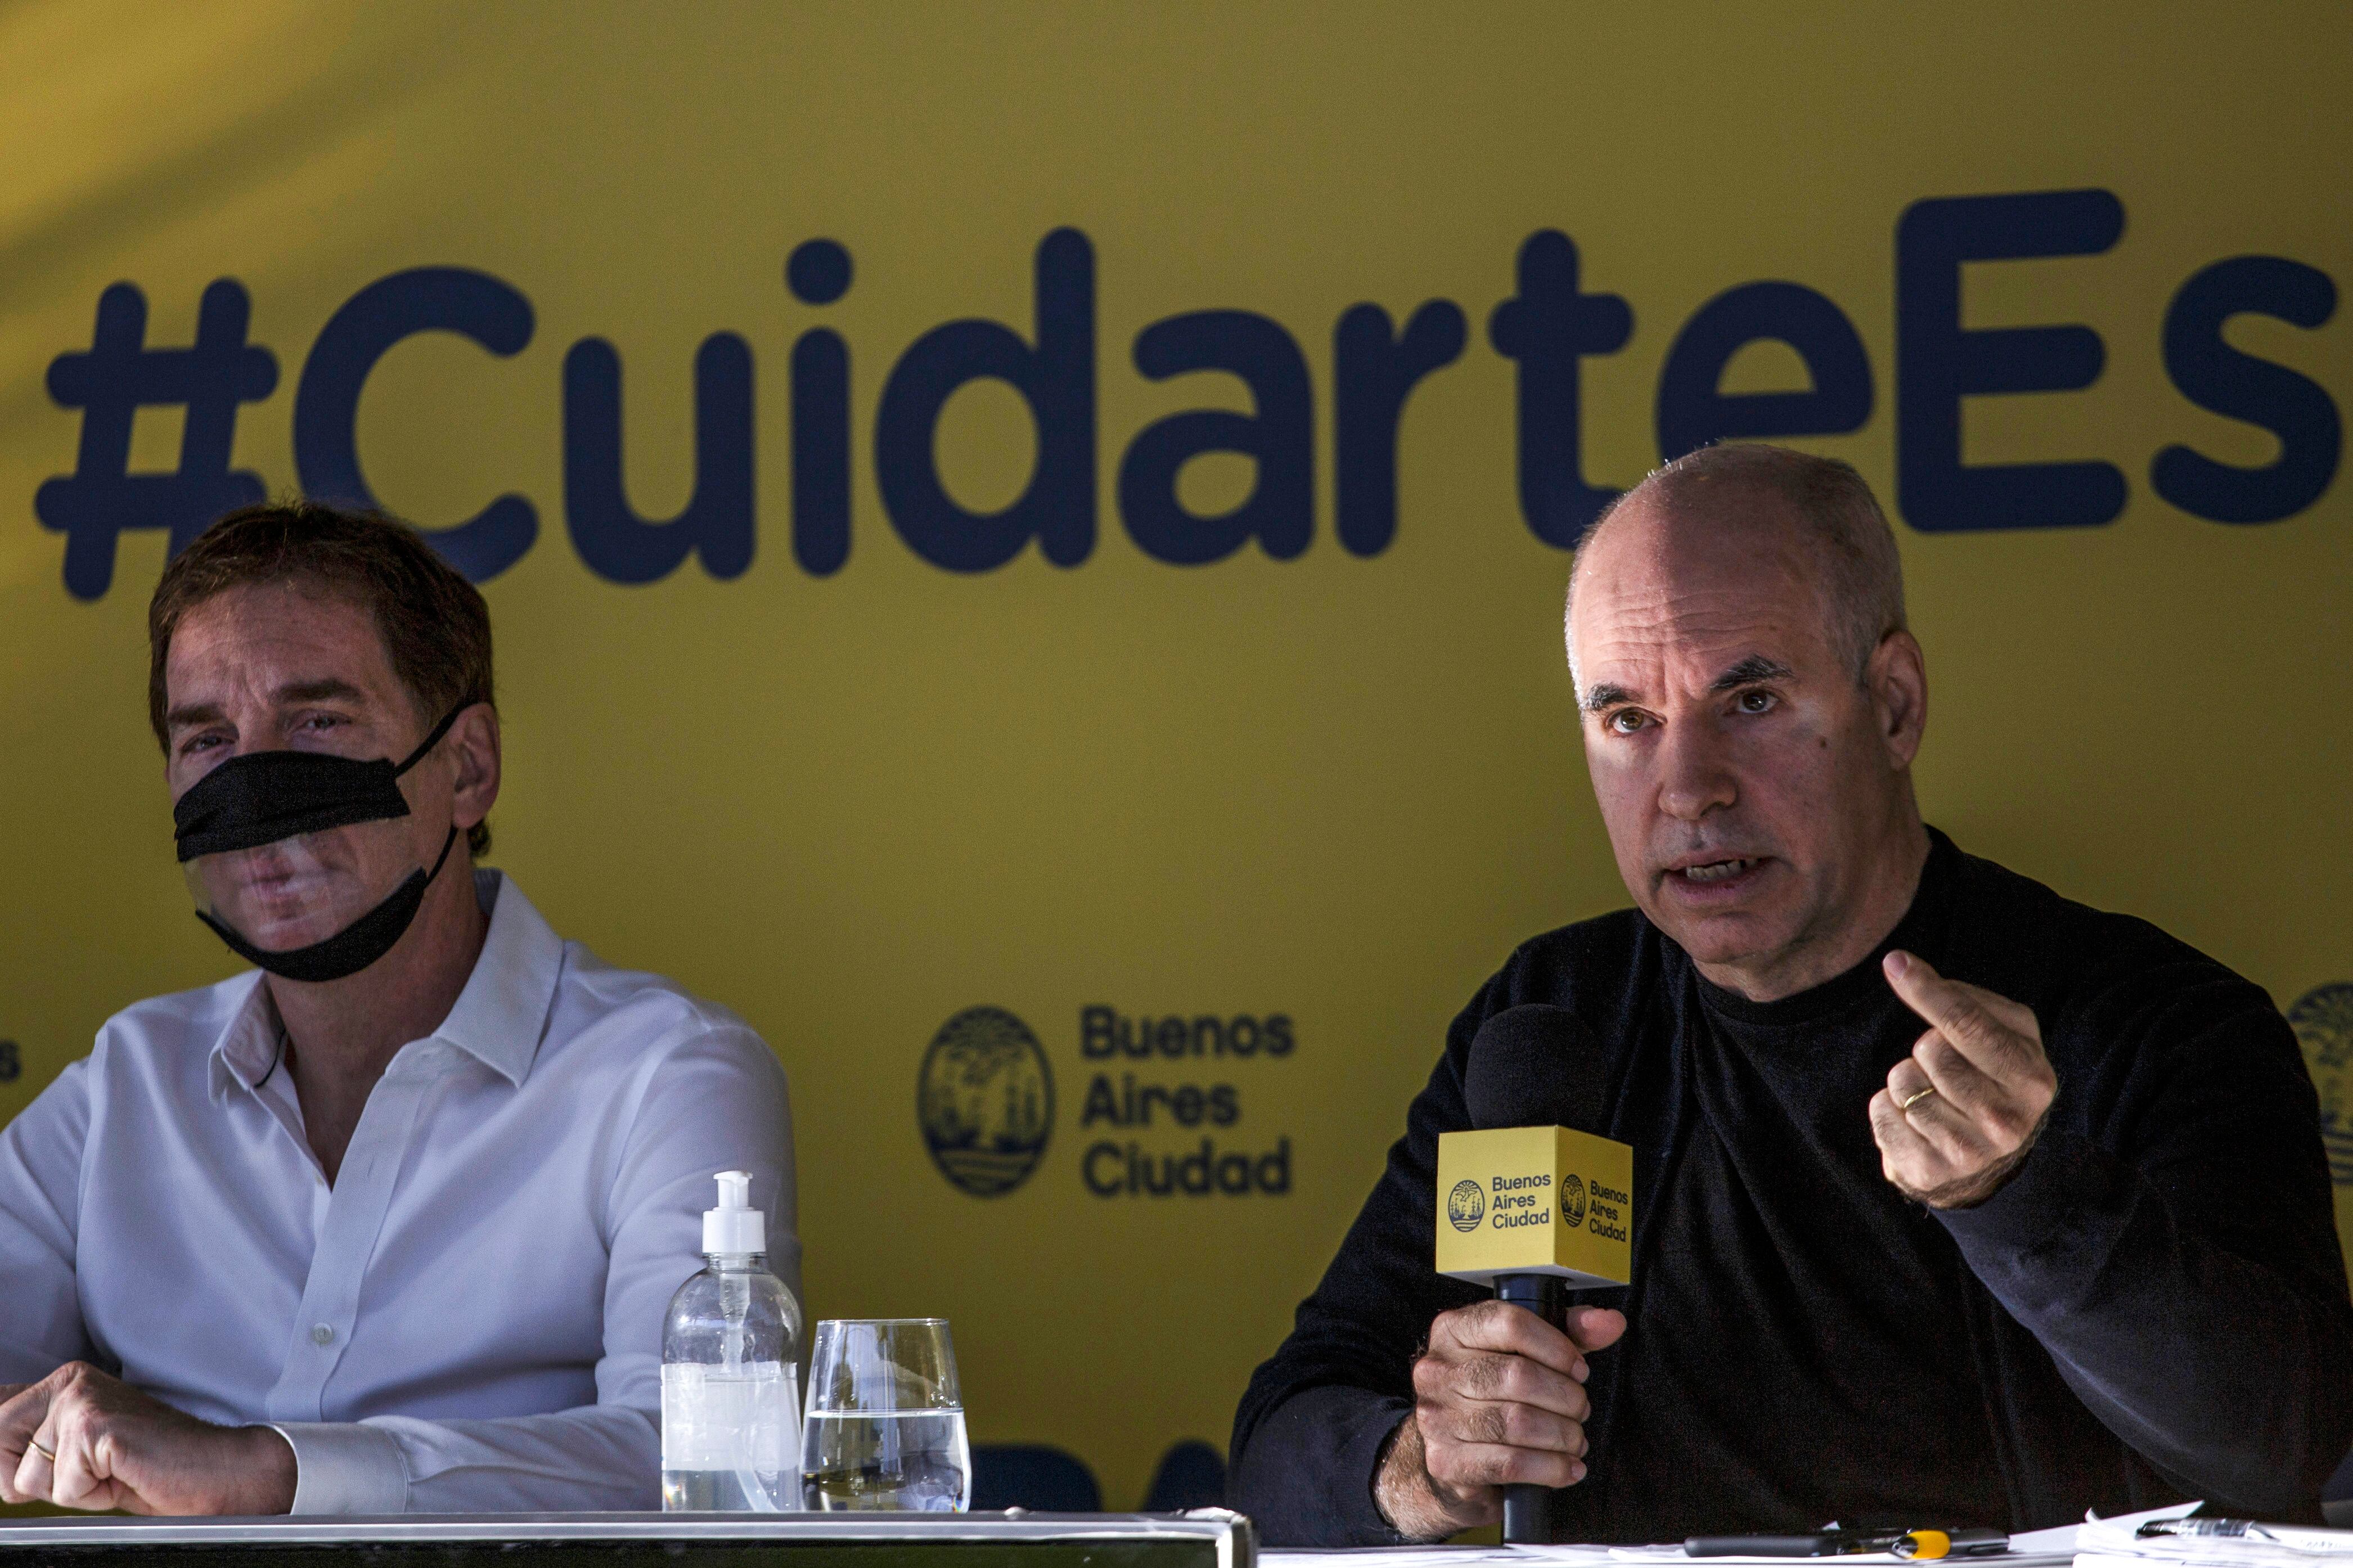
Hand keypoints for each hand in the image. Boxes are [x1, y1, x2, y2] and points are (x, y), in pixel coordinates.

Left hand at [0, 1363, 295, 1515]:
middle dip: (34, 1478)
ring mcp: (81, 1401)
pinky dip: (92, 1496)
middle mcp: (69, 1382)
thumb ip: (37, 1440)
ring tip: (113, 1473)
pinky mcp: (94, 1427)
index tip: (59, 1459)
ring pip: (28, 1478)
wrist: (213, 1469)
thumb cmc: (153, 1464)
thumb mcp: (80, 1450)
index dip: (7, 1454)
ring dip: (71, 1490)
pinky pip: (62, 1488)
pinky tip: (124, 1475)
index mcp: (65, 1382)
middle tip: (89, 1472)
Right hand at [1374, 1298, 1626, 1539]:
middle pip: (1518, 1375)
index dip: (1557, 1347)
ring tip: (1576, 1440)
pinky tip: (1567, 1469)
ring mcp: (1436, 1416)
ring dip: (1562, 1434)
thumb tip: (1610, 1322)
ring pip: (1516, 1421)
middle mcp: (1437, 1369)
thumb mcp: (1528, 1355)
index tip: (1580, 1369)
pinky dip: (1550, 1468)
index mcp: (1453, 1330)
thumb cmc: (1494, 1397)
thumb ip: (1569, 1333)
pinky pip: (1510, 1463)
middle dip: (1566, 1397)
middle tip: (1581, 1410)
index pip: (1509, 1323)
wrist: (1451, 1458)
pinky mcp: (1446, 1461)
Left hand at [1870, 950, 2057, 1208]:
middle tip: (1944, 1069)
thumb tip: (1902, 965)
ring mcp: (1970, 1152)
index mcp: (2032, 1079)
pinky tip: (1914, 1122)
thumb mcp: (2000, 1036)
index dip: (1928, 990)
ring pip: (1903, 1081)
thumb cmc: (1989, 1078)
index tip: (1896, 962)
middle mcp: (2007, 1121)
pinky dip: (1887, 1108)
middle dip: (1925, 1049)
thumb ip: (1963, 999)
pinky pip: (1881, 1112)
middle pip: (1931, 1050)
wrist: (1984, 1161)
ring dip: (1906, 1080)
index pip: (1969, 1024)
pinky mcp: (1930, 1170)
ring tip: (1932, 1096)